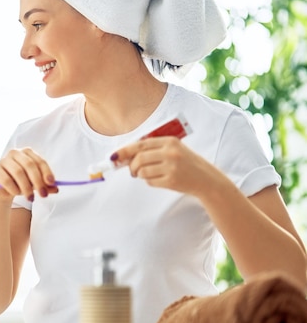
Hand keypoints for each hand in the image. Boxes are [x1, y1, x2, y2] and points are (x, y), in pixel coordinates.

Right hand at [0, 147, 58, 201]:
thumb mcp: (35, 184)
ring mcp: (3, 161)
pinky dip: (14, 189)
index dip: (46, 172)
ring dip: (26, 187)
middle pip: (29, 165)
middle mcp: (15, 153)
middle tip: (43, 195)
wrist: (2, 189)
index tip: (51, 183)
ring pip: (18, 172)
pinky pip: (6, 180)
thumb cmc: (21, 183)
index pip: (39, 161)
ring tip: (30, 198)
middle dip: (38, 181)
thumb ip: (45, 186)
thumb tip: (56, 188)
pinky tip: (16, 193)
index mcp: (27, 153)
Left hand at [113, 136, 230, 196]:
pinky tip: (158, 179)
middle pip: (139, 158)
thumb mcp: (174, 149)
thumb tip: (126, 155)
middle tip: (131, 171)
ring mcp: (172, 167)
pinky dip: (149, 181)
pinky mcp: (172, 181)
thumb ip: (154, 149)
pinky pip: (150, 181)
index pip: (140, 144)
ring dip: (139, 174)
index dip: (125, 151)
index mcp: (169, 141)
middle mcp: (170, 152)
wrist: (207, 180)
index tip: (114, 156)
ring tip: (144, 175)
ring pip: (142, 171)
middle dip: (131, 166)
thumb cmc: (187, 163)